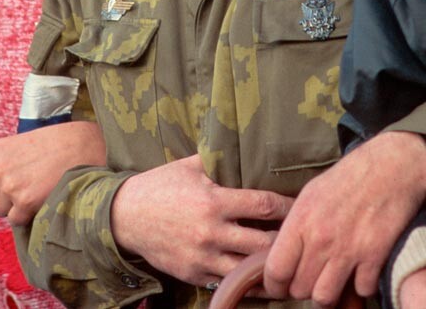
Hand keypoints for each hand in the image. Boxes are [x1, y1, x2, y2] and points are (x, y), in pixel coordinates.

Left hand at [0, 122, 106, 224]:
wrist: (77, 146)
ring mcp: (8, 186)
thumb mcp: (9, 147)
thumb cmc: (44, 146)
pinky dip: (27, 213)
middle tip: (19, 185)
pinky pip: (15, 219)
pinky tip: (39, 195)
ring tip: (32, 186)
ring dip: (13, 206)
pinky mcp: (25, 201)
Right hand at [110, 154, 291, 286]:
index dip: (288, 207)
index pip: (264, 205)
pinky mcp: (193, 274)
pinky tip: (261, 277)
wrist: (125, 216)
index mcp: (213, 200)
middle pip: (264, 242)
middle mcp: (211, 231)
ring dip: (269, 265)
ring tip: (287, 261)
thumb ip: (218, 159)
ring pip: (249, 268)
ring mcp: (202, 257)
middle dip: (286, 240)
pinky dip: (246, 281)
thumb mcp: (188, 166)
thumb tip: (245, 143)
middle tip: (301, 238)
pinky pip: (228, 282)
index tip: (301, 207)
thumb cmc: (160, 186)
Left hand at [264, 131, 425, 303]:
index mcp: (301, 220)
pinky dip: (359, 287)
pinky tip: (359, 272)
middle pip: (299, 289)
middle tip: (309, 280)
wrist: (391, 167)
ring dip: (327, 294)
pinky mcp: (375, 257)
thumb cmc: (348, 178)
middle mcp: (321, 239)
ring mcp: (349, 250)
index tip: (279, 287)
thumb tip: (284, 255)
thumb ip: (296, 227)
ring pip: (325, 297)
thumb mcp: (310, 194)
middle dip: (301, 289)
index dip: (274, 285)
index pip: (276, 270)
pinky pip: (360, 291)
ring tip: (331, 283)